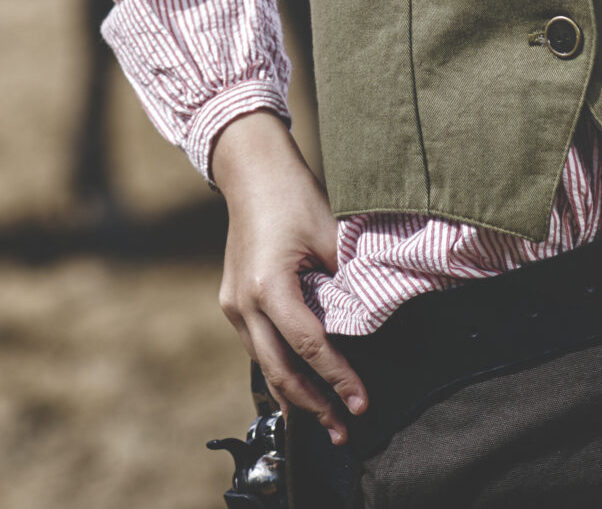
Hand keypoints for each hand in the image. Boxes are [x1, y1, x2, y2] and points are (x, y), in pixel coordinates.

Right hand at [208, 111, 368, 442]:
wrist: (250, 170)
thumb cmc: (294, 197)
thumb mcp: (330, 238)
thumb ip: (345, 286)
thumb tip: (370, 325)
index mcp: (268, 287)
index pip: (309, 347)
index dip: (338, 379)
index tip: (363, 404)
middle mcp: (242, 304)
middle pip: (280, 371)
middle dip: (315, 406)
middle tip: (346, 432)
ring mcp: (232, 305)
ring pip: (265, 366)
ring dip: (296, 396)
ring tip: (328, 423)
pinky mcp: (232, 302)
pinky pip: (258, 348)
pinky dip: (281, 371)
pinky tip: (301, 390)